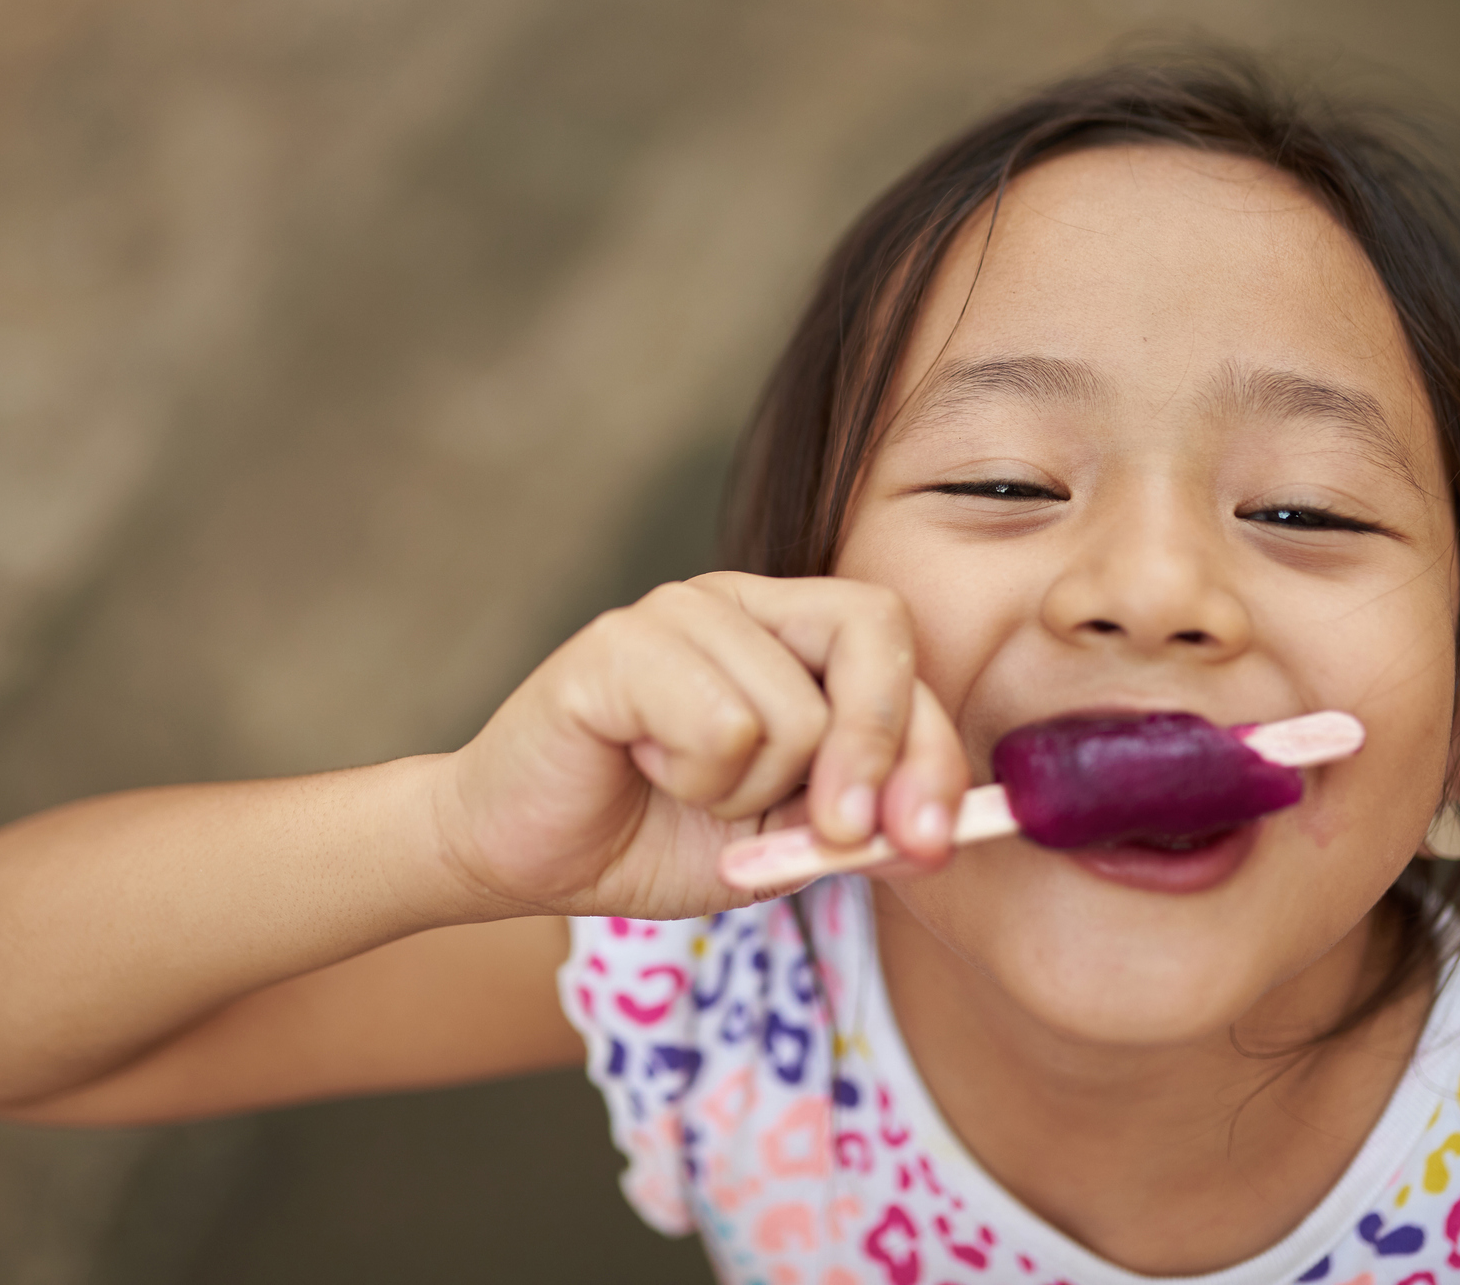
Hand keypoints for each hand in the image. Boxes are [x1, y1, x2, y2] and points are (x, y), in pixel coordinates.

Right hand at [437, 572, 969, 920]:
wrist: (526, 856)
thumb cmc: (652, 836)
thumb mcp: (780, 846)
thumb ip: (857, 828)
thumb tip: (933, 833)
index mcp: (790, 634)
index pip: (897, 652)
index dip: (932, 748)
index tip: (930, 841)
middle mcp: (741, 603)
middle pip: (871, 631)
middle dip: (875, 752)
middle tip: (837, 834)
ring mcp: (677, 611)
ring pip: (794, 708)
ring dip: (749, 791)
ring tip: (686, 786)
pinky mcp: (618, 644)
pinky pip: (723, 725)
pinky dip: (695, 778)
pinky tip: (645, 767)